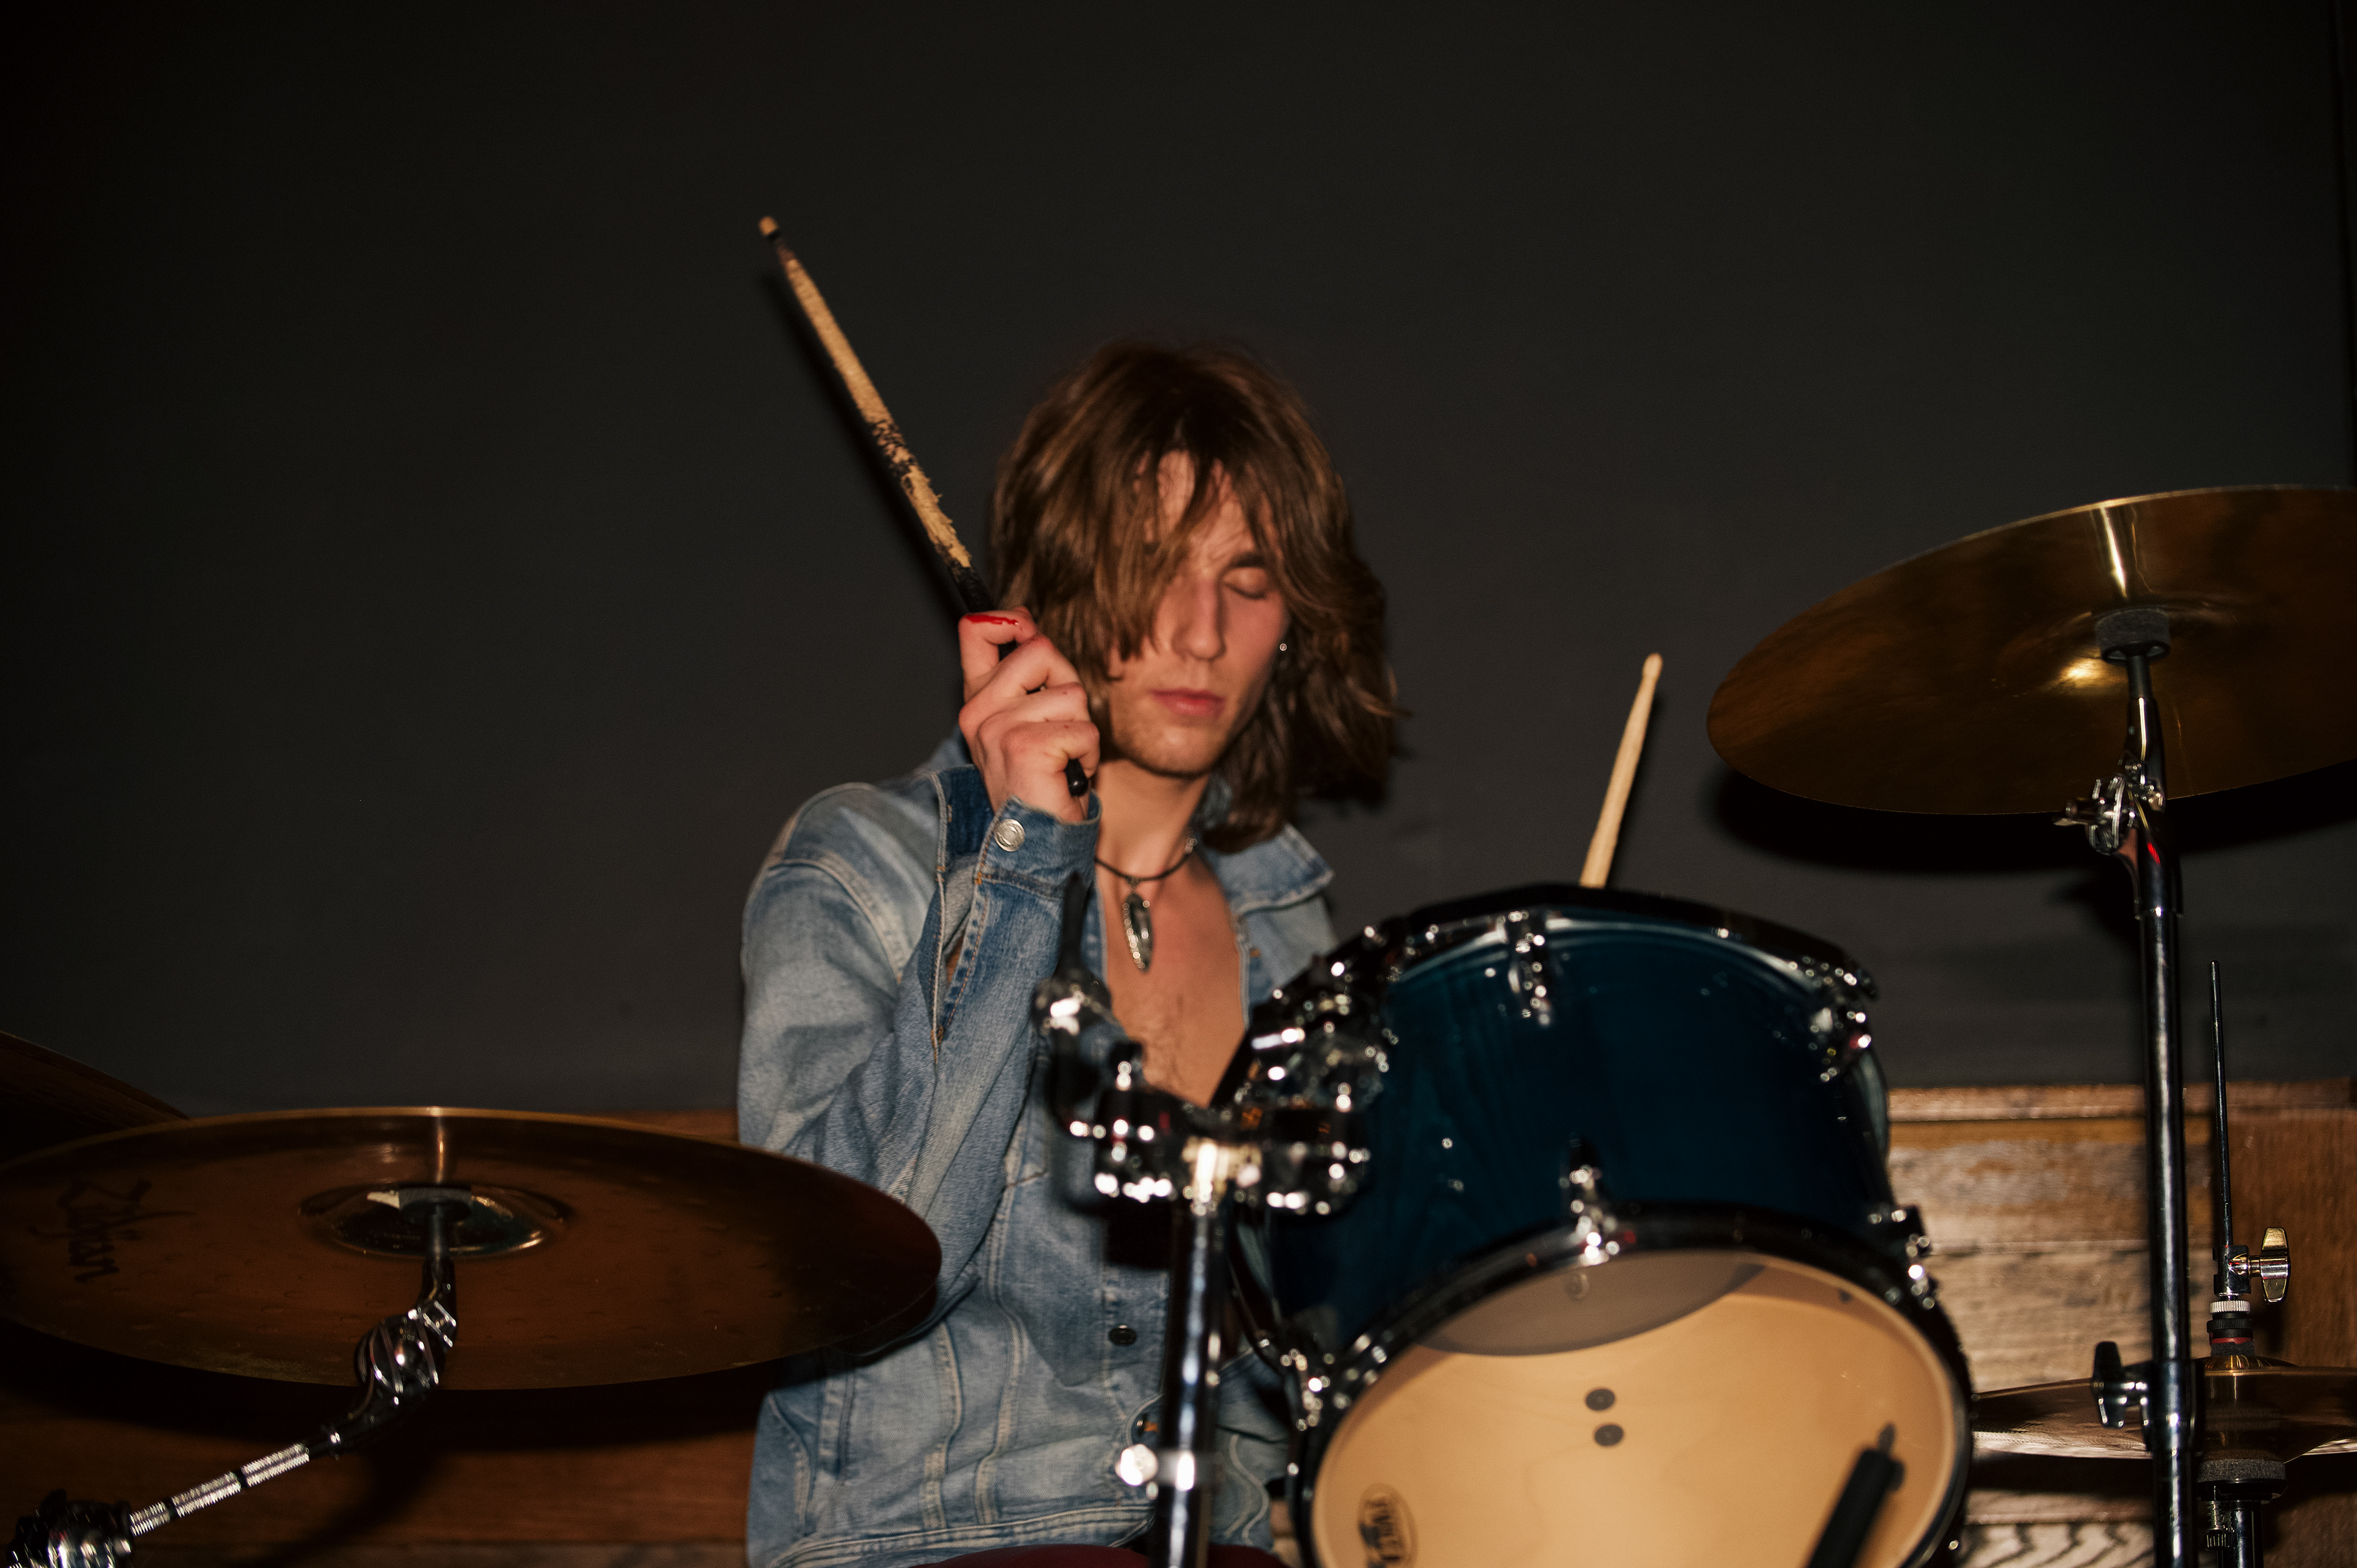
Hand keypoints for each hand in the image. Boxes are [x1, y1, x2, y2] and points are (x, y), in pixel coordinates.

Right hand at [957, 610, 1097, 823]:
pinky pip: (1083, 729)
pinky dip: (1088, 755)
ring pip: (1071, 693)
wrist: (1034, 843)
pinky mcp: (1025, 747)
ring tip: (1063, 759)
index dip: (1012, 620)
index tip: (1029, 634)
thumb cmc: (1041, 783)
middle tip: (1060, 728)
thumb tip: (1027, 623)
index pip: (976, 629)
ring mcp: (998, 729)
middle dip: (1068, 686)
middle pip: (1041, 650)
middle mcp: (980, 711)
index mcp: (978, 700)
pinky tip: (1068, 775)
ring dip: (1082, 729)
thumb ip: (1026, 675)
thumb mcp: (1027, 720)